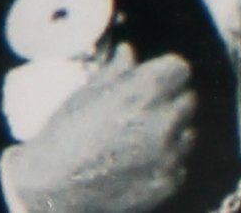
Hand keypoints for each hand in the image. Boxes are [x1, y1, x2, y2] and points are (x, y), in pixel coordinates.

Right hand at [4, 45, 196, 212]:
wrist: (52, 188)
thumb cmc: (66, 134)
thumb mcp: (87, 92)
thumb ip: (117, 69)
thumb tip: (129, 51)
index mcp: (144, 91)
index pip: (180, 68)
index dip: (166, 71)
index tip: (156, 78)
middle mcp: (163, 121)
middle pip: (187, 99)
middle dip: (171, 100)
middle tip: (148, 109)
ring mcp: (168, 155)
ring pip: (188, 132)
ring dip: (173, 131)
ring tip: (145, 137)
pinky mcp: (167, 182)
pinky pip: (180, 164)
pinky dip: (167, 162)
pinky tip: (143, 162)